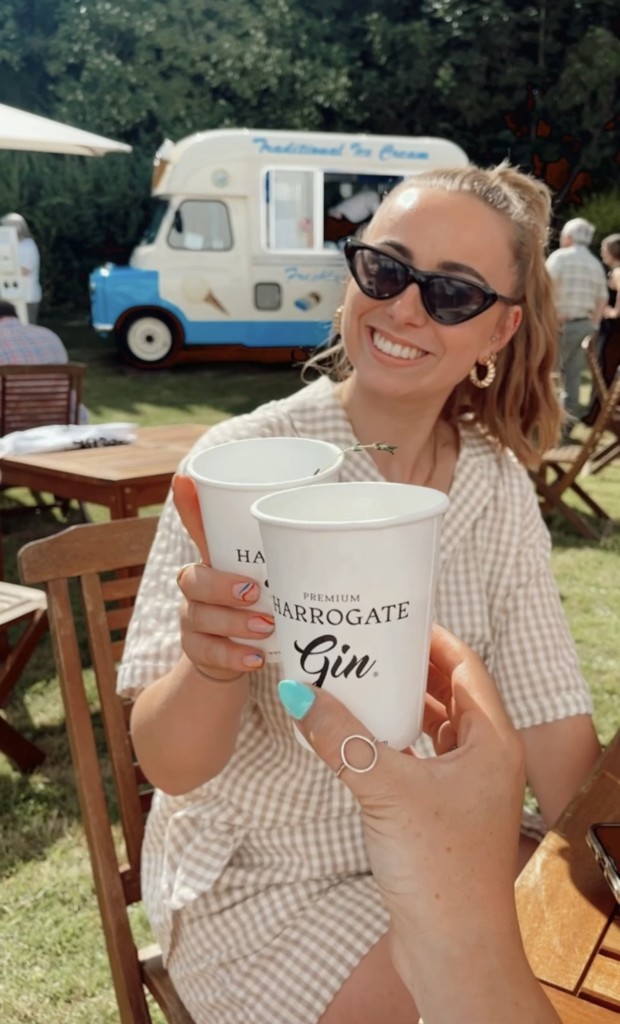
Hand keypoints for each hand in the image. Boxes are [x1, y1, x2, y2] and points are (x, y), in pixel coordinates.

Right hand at [172, 474, 273, 680]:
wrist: (236, 658)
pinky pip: (208, 652)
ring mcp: (192, 618)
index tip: (183, 480)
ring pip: (200, 616)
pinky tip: (255, 658)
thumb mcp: (272, 581)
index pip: (196, 528)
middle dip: (221, 586)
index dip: (188, 506)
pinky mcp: (196, 650)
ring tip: (266, 627)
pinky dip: (233, 656)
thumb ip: (290, 559)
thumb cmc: (257, 608)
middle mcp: (196, 586)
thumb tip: (325, 529)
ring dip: (234, 623)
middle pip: (192, 579)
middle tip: (253, 592)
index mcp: (214, 561)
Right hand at [278, 624, 525, 963]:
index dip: (433, 638)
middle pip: (450, 692)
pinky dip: (396, 740)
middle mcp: (486, 758)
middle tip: (369, 644)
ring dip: (403, 703)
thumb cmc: (440, 870)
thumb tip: (298, 693)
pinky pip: (420, 757)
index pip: (466, 667)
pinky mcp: (445, 813)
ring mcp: (467, 787)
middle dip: (411, 667)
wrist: (454, 950)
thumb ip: (341, 739)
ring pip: (435, 726)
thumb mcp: (385, 791)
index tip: (396, 617)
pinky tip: (364, 735)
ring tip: (361, 680)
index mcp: (491, 741)